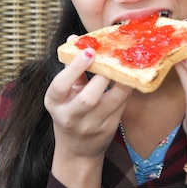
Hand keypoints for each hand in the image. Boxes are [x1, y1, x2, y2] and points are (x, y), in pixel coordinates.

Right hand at [43, 43, 131, 187]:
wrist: (77, 149)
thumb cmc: (70, 112)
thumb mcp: (65, 92)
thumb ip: (72, 68)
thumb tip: (75, 38)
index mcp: (54, 103)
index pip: (60, 85)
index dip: (75, 67)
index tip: (89, 51)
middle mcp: (70, 117)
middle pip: (88, 98)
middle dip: (102, 77)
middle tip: (112, 58)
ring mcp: (90, 126)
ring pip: (110, 102)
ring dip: (121, 82)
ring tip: (126, 64)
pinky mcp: (108, 129)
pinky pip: (121, 106)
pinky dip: (127, 90)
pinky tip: (132, 77)